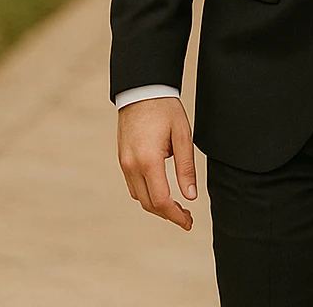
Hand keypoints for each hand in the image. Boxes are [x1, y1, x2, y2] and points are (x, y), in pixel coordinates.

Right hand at [117, 96, 197, 229]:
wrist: (142, 91)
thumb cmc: (166, 110)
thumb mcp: (183, 136)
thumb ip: (186, 168)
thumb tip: (190, 196)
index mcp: (148, 161)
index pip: (161, 200)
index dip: (176, 215)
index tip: (189, 222)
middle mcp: (131, 166)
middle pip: (148, 203)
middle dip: (168, 214)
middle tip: (187, 218)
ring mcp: (124, 163)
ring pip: (139, 196)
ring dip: (157, 206)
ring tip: (178, 207)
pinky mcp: (122, 159)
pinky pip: (133, 185)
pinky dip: (147, 194)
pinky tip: (162, 192)